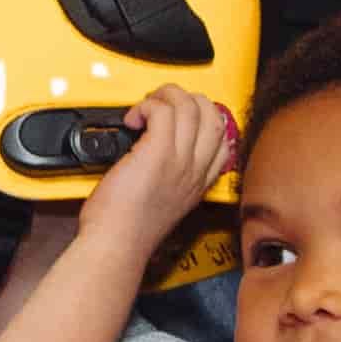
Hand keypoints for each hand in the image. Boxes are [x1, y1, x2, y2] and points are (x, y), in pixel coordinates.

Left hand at [74, 85, 236, 256]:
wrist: (118, 244)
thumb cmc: (128, 231)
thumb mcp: (164, 206)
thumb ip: (170, 181)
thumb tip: (156, 157)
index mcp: (199, 182)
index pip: (222, 138)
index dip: (204, 118)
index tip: (180, 118)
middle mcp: (195, 169)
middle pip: (213, 114)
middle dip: (187, 99)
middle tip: (161, 106)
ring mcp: (180, 160)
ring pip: (190, 106)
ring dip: (164, 97)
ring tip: (145, 109)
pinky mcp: (158, 152)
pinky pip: (162, 111)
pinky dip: (147, 105)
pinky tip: (134, 119)